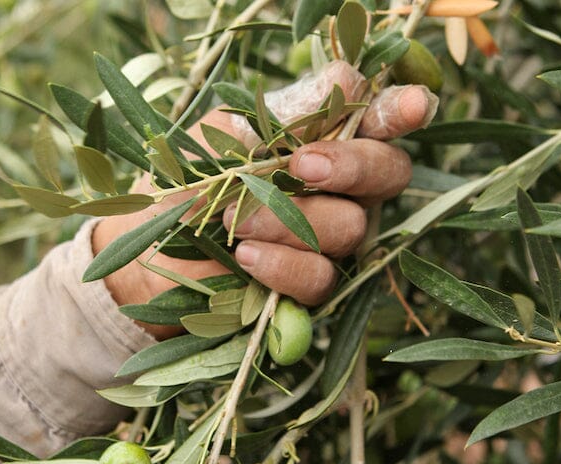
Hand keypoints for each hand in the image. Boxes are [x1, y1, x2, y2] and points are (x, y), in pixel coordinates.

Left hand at [94, 62, 436, 338]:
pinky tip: (245, 255)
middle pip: (388, 174)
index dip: (402, 113)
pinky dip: (283, 265)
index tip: (411, 107)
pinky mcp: (308, 287)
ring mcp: (328, 241)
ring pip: (351, 228)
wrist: (149, 250)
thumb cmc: (187, 179)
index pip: (379, 122)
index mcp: (323, 140)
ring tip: (232, 220)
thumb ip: (288, 114)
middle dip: (351, 167)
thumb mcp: (228, 134)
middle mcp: (340, 190)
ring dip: (292, 220)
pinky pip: (321, 278)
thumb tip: (349, 79)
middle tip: (301, 166)